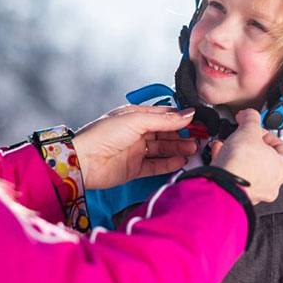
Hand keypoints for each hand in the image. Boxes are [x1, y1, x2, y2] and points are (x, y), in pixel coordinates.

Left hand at [72, 105, 198, 189]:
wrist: (82, 161)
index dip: (181, 119)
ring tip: (194, 150)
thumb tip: (188, 114)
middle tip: (200, 138)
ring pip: (162, 149)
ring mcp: (135, 151)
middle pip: (165, 133)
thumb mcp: (136, 121)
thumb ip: (164, 120)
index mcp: (135, 116)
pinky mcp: (134, 168)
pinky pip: (155, 166)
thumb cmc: (102, 135)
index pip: (164, 115)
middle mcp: (136, 132)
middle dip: (182, 135)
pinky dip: (168, 164)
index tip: (198, 122)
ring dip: (178, 149)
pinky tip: (181, 162)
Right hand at [210, 109, 282, 204]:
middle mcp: (272, 183)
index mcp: (282, 168)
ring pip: (248, 167)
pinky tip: (220, 156)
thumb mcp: (248, 129)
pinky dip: (229, 165)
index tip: (255, 128)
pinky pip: (236, 175)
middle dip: (249, 143)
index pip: (281, 146)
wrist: (222, 184)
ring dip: (237, 154)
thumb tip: (248, 114)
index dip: (266, 133)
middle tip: (241, 136)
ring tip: (227, 145)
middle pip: (263, 157)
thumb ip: (251, 118)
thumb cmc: (241, 164)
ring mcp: (255, 191)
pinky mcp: (238, 193)